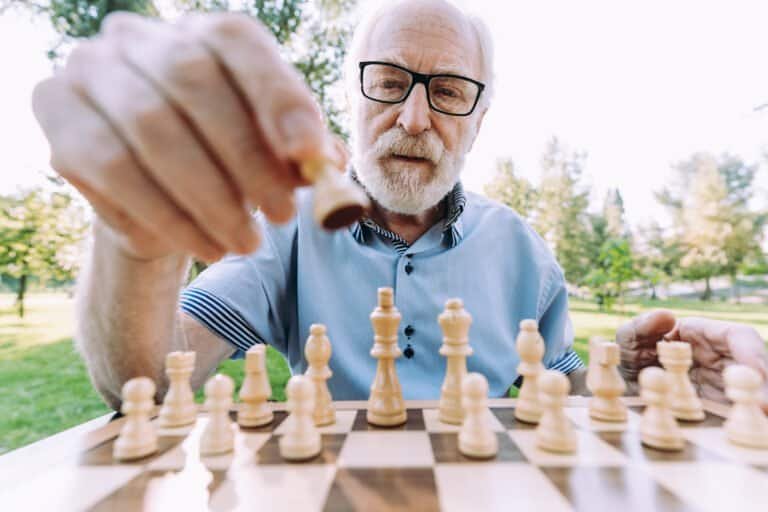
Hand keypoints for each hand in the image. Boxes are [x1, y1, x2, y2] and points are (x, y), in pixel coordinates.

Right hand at [32, 12, 326, 261]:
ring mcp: (92, 70)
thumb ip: (301, 157)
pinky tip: (203, 245)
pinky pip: (111, 168)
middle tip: (283, 217)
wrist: (157, 195)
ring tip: (246, 243)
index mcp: (204, 36)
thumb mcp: (274, 159)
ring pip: (151, 128)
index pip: (238, 44)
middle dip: (246, 158)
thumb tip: (322, 164)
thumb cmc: (226, 167)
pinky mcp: (58, 114)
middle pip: (193, 81)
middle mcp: (141, 38)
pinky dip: (166, 215)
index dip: (277, 97)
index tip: (309, 154)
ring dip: (208, 197)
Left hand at [616, 310, 767, 412]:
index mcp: (702, 333)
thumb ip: (641, 326)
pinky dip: (742, 420)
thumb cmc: (628, 356)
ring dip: (758, 403)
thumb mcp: (628, 340)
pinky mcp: (717, 408)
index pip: (738, 336)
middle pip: (754, 368)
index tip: (755, 373)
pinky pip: (735, 413)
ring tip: (761, 418)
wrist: (621, 390)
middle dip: (763, 387)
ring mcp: (721, 384)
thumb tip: (667, 316)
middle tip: (765, 407)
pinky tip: (751, 432)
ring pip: (750, 392)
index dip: (751, 352)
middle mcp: (719, 358)